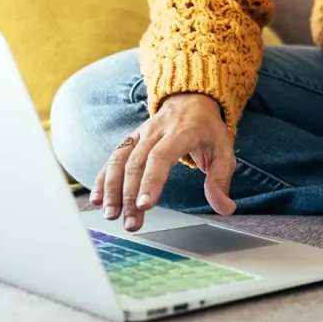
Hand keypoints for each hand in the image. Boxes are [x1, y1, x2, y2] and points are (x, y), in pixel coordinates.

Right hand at [89, 92, 236, 230]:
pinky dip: (103, 178)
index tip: (145, 205)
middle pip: (137, 163)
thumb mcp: (224, 150)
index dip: (151, 180)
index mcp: (181, 132)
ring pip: (120, 159)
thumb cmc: (208, 129)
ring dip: (112, 188)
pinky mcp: (131, 139)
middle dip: (131, 195)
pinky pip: (113, 157)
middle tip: (131, 223)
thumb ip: (220, 179)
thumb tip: (225, 208)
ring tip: (111, 214)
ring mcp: (141, 134)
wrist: (192, 99)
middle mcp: (157, 131)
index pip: (162, 156)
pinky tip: (98, 199)